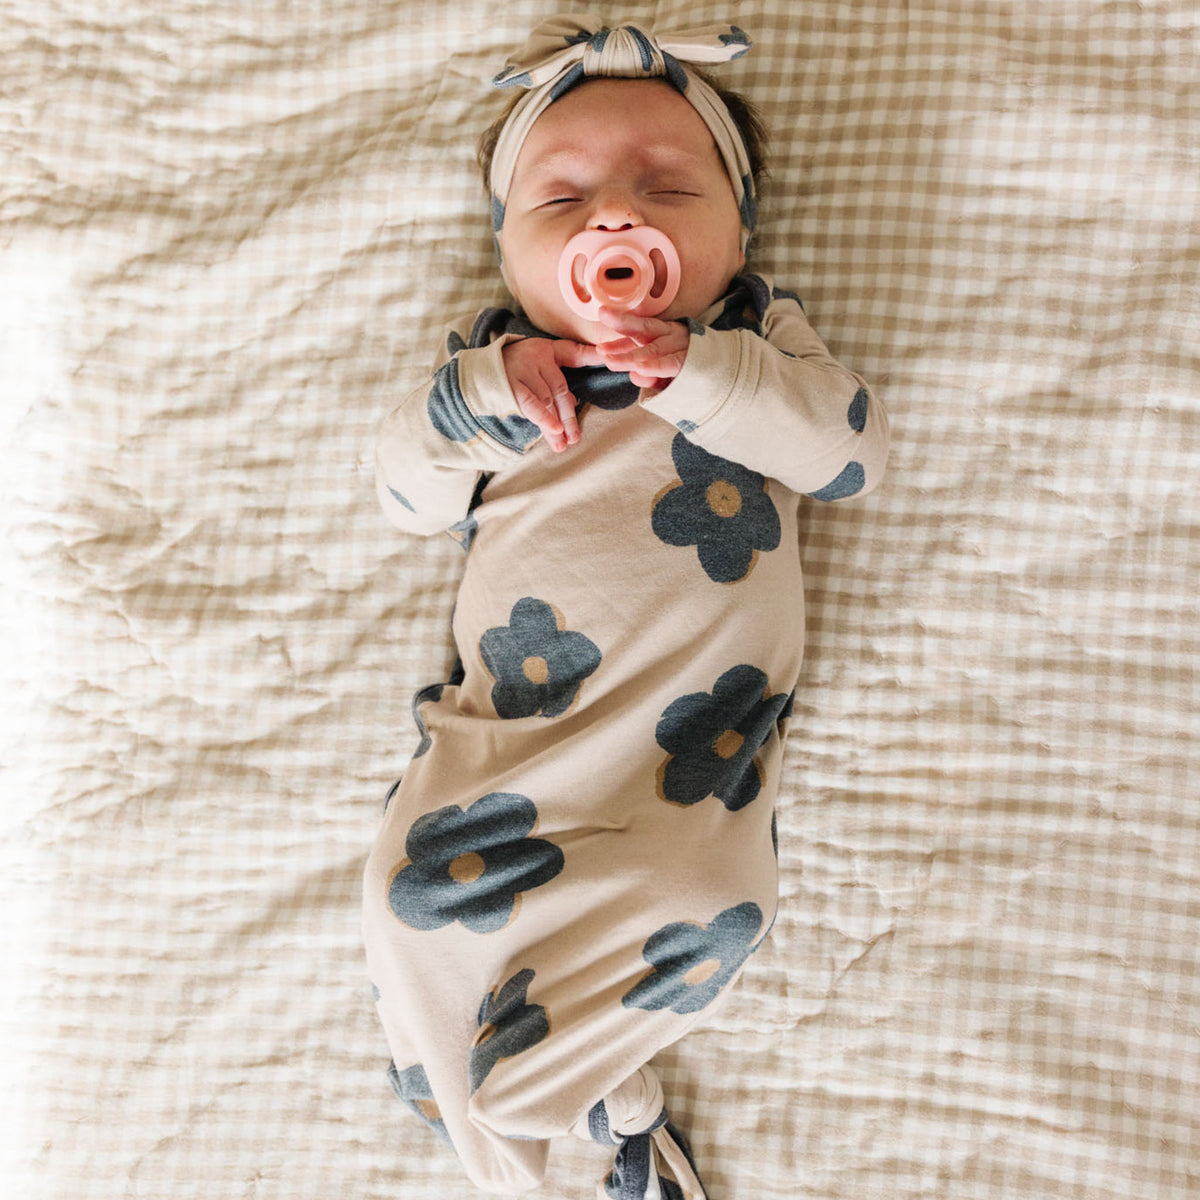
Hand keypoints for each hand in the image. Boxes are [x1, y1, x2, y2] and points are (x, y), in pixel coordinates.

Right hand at [503, 337, 604, 451]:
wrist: (474, 374)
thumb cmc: (510, 374)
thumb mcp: (534, 368)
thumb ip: (553, 381)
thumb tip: (573, 403)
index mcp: (546, 350)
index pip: (574, 354)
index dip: (592, 356)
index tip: (608, 358)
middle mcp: (537, 357)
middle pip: (560, 390)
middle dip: (568, 417)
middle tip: (574, 438)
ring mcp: (523, 369)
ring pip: (547, 401)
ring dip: (556, 426)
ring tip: (562, 445)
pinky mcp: (511, 384)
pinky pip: (531, 403)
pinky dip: (544, 418)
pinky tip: (555, 431)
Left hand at [594, 309, 690, 388]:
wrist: (727, 375)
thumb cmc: (689, 371)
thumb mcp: (663, 372)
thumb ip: (647, 374)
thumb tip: (635, 374)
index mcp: (663, 333)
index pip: (637, 331)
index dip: (618, 328)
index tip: (601, 320)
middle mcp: (672, 336)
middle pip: (643, 329)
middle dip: (622, 325)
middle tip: (601, 324)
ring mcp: (683, 347)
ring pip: (653, 350)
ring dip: (630, 356)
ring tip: (611, 361)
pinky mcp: (692, 362)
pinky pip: (671, 364)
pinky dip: (655, 366)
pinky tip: (640, 368)